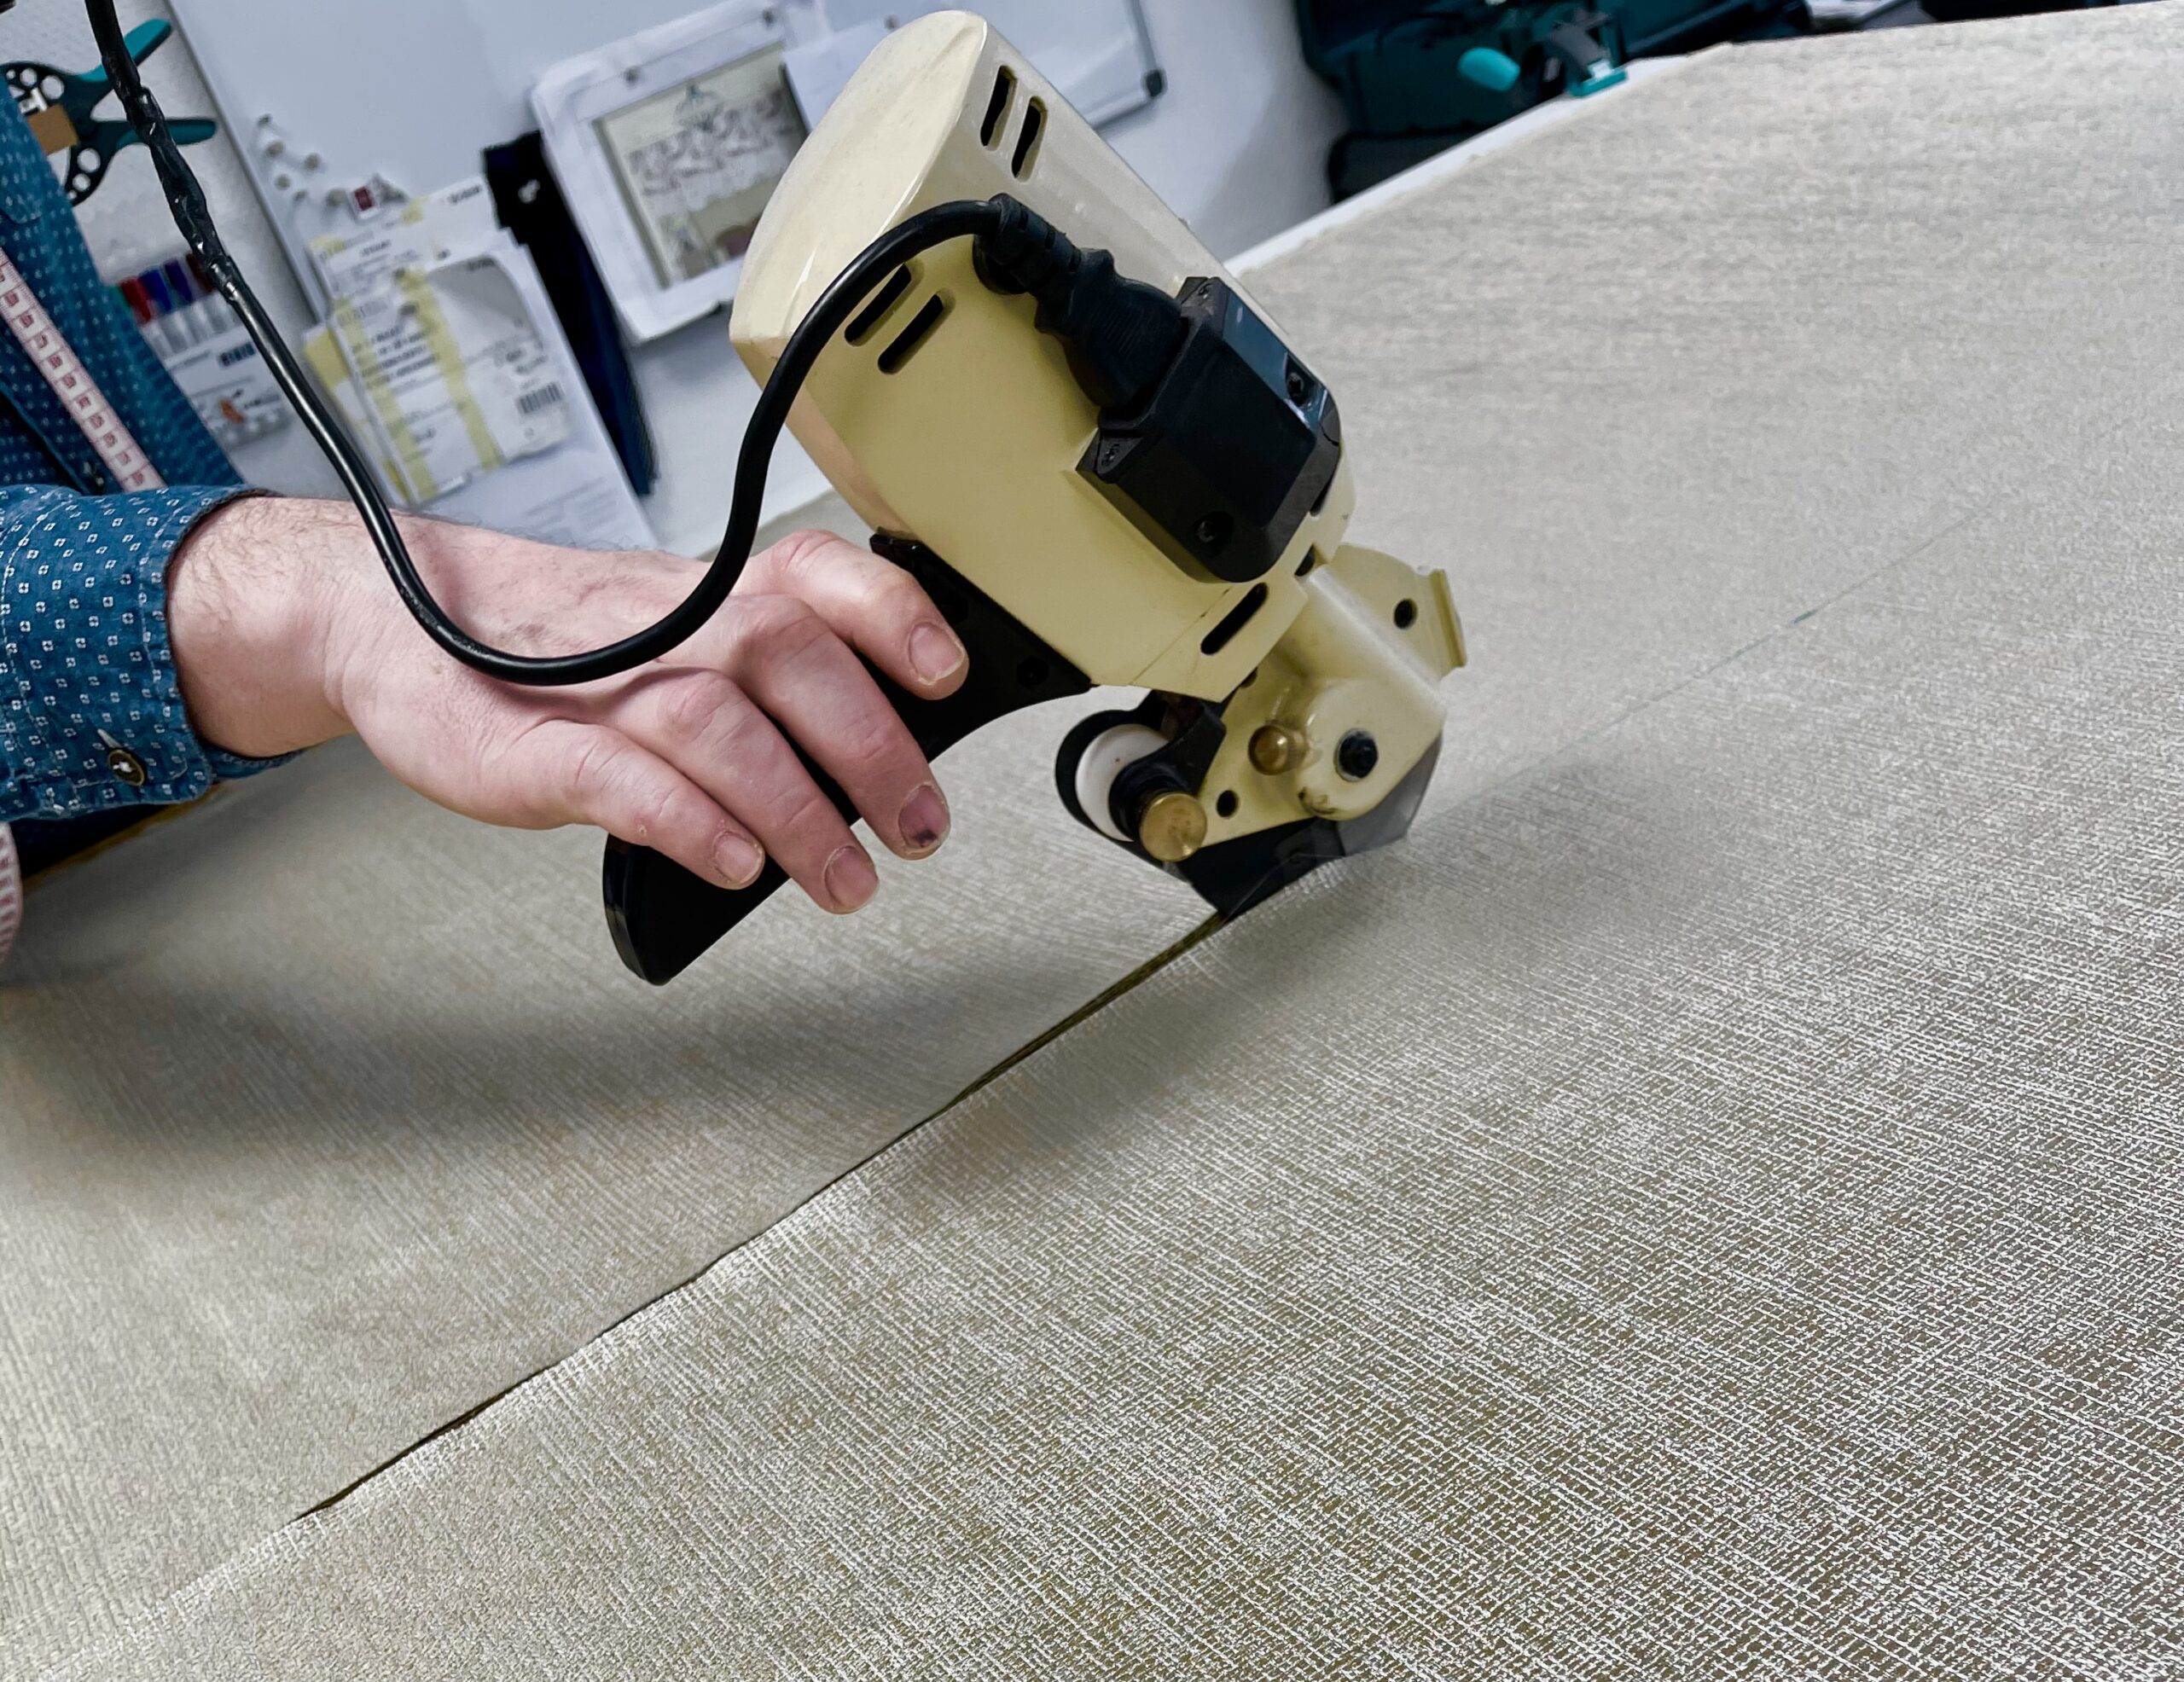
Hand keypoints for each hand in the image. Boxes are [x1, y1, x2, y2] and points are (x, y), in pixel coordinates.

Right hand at [166, 498, 967, 913]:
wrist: (400, 625)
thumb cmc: (563, 649)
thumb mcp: (684, 633)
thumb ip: (778, 680)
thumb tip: (892, 761)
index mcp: (715, 594)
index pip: (819, 576)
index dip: (892, 616)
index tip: (945, 675)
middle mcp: (670, 626)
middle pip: (788, 657)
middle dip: (871, 749)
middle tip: (918, 828)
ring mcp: (602, 687)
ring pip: (718, 724)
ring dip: (795, 809)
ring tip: (842, 879)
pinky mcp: (534, 749)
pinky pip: (620, 778)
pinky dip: (686, 821)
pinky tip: (732, 865)